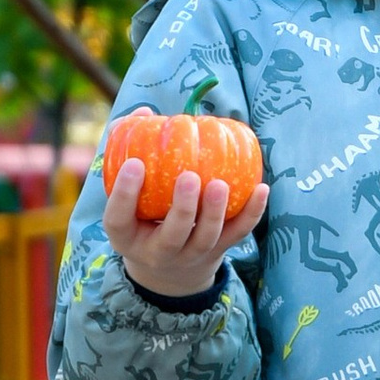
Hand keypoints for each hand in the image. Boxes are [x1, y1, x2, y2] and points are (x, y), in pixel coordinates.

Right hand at [106, 158, 266, 299]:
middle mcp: (158, 252)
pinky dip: (252, 213)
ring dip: (215, 212)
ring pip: (206, 238)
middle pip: (172, 236)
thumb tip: (146, 112)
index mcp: (125, 237)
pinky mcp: (219, 251)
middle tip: (190, 178)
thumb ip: (126, 151)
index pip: (118, 218)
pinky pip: (238, 234)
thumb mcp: (125, 194)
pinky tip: (261, 188)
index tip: (135, 163)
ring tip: (220, 185)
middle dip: (183, 208)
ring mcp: (191, 255)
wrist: (168, 267)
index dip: (124, 193)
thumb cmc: (142, 213)